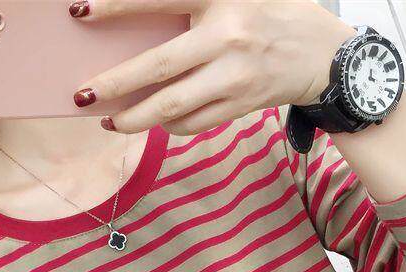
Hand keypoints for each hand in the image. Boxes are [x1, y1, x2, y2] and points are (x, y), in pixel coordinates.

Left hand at [69, 0, 355, 134]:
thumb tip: (147, 19)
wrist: (326, 56)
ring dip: (136, 118)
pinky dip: (170, 125)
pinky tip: (152, 122)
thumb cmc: (276, 13)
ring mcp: (235, 79)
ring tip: (111, 121)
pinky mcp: (241, 106)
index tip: (79, 11)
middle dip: (115, 85)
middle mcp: (227, 40)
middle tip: (82, 95)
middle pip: (160, 69)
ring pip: (174, 106)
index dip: (117, 6)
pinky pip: (196, 122)